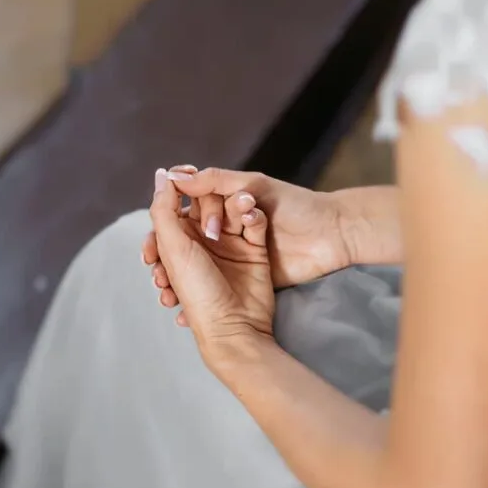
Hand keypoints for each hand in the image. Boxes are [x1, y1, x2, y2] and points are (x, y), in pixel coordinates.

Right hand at [142, 166, 349, 289]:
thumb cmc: (298, 206)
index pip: (183, 210)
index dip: (167, 227)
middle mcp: (226, 226)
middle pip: (185, 240)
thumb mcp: (254, 187)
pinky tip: (188, 311)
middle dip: (166, 258)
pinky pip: (220, 283)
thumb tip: (173, 176)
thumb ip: (215, 182)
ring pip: (197, 264)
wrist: (333, 238)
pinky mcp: (250, 270)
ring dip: (177, 282)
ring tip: (168, 295)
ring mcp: (237, 250)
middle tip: (160, 274)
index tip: (154, 244)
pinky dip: (203, 297)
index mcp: (224, 202)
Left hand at [149, 169, 274, 357]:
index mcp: (177, 241)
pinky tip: (252, 223)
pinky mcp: (255, 250)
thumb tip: (162, 174)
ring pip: (232, 209)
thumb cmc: (199, 291)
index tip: (189, 178)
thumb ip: (164, 209)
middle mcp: (202, 242)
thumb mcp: (173, 247)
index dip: (182, 190)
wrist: (235, 325)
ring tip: (240, 217)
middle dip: (211, 206)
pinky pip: (255, 222)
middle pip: (207, 203)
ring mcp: (230, 245)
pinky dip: (254, 217)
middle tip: (214, 226)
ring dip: (237, 207)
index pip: (177, 203)